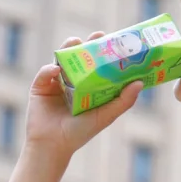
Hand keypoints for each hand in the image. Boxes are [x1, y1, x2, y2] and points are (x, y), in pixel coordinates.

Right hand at [25, 33, 142, 163]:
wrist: (53, 145)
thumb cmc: (80, 132)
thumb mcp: (105, 116)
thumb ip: (123, 101)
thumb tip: (140, 82)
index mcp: (88, 86)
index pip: (98, 64)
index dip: (105, 51)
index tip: (116, 40)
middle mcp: (73, 81)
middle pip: (80, 57)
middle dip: (88, 44)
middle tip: (97, 36)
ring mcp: (56, 82)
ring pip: (62, 59)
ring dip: (68, 48)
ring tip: (75, 42)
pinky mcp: (40, 86)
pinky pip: (45, 73)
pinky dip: (50, 69)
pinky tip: (57, 70)